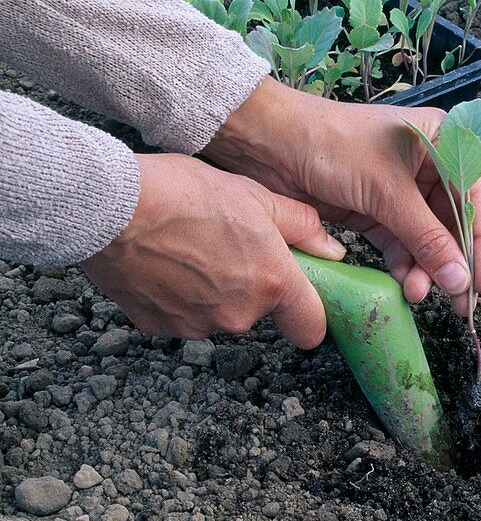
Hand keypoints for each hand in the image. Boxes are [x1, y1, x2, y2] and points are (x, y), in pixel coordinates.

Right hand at [82, 153, 345, 347]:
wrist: (110, 208)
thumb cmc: (182, 194)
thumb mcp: (255, 195)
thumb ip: (301, 226)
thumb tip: (330, 249)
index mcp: (271, 282)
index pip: (310, 326)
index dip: (308, 314)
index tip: (301, 301)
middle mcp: (238, 314)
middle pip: (258, 312)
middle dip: (250, 285)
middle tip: (229, 245)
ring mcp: (197, 324)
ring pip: (218, 314)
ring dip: (213, 291)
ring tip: (191, 248)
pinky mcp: (159, 327)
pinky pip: (181, 315)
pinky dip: (177, 296)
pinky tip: (165, 262)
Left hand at [203, 78, 480, 315]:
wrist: (269, 143)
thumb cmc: (334, 146)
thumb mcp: (388, 193)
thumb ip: (427, 239)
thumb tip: (460, 281)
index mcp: (441, 142)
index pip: (474, 196)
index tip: (479, 280)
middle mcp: (425, 164)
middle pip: (450, 222)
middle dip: (451, 262)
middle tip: (456, 303)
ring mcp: (399, 189)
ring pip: (424, 238)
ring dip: (424, 268)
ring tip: (417, 294)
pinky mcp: (373, 208)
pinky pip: (398, 242)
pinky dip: (402, 264)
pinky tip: (403, 284)